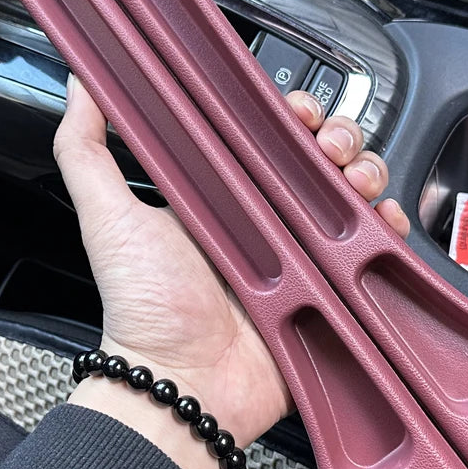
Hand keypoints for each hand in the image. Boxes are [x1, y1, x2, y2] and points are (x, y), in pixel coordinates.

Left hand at [55, 77, 409, 468]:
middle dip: (337, 136)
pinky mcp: (330, 288)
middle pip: (319, 158)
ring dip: (365, 171)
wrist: (183, 384)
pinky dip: (386, 227)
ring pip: (352, 193)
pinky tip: (380, 219)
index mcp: (223, 194)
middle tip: (327, 147)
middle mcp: (268, 219)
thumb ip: (85, 149)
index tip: (293, 109)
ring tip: (353, 180)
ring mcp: (303, 254)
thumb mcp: (106, 219)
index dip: (289, 114)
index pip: (269, 136)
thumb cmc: (144, 308)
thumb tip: (80, 84)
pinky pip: (371, 249)